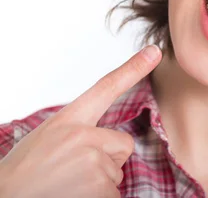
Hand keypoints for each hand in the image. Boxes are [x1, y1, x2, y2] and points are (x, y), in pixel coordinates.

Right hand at [0, 45, 161, 197]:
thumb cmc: (26, 171)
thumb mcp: (48, 139)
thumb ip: (79, 133)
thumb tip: (111, 143)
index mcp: (68, 120)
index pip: (106, 87)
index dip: (134, 68)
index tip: (154, 52)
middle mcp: (82, 136)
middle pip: (123, 145)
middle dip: (108, 160)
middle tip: (72, 172)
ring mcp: (92, 162)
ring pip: (116, 172)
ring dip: (98, 183)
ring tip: (67, 187)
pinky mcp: (99, 188)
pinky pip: (115, 193)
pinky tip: (73, 196)